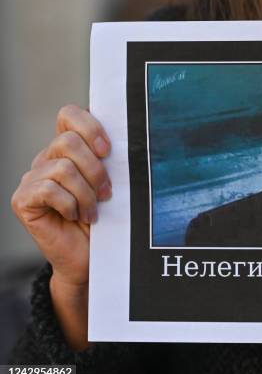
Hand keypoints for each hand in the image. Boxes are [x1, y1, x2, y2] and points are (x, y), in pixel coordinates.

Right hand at [11, 105, 111, 349]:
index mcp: (67, 151)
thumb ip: (109, 163)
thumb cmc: (103, 221)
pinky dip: (70, 204)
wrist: (87, 258)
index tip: (108, 151)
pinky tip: (76, 217)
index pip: (68, 115)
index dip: (90, 127)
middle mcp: (46, 160)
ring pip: (63, 168)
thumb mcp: (110, 186)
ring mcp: (32, 180)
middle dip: (95, 169)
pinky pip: (49, 190)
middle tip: (107, 193)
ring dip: (86, 192)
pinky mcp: (23, 201)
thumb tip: (125, 144)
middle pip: (68, 142)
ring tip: (93, 211)